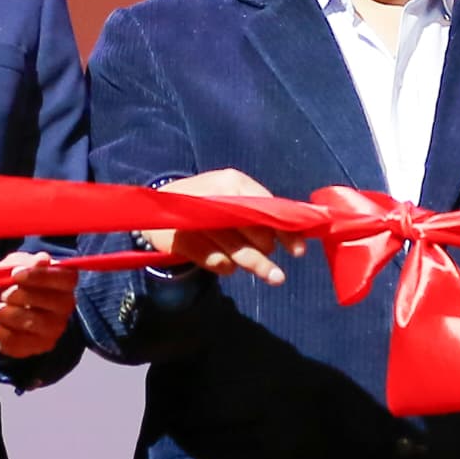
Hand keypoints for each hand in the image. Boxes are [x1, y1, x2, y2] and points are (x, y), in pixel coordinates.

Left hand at [0, 251, 75, 357]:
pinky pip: (16, 341)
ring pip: (30, 323)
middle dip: (18, 295)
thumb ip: (29, 261)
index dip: (39, 276)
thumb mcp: (18, 264)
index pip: (64, 279)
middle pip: (49, 302)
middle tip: (2, 293)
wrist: (3, 306)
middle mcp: (65, 307)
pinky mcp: (37, 347)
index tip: (15, 274)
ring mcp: (53, 330)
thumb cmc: (14, 281)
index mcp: (65, 283)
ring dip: (5, 313)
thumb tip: (43, 260)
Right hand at [134, 166, 290, 286]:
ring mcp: (197, 219)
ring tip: (274, 276)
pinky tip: (228, 265)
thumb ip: (260, 211)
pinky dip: (227, 267)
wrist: (160, 206)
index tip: (299, 251)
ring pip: (238, 250)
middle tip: (271, 258)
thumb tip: (295, 233)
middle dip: (267, 249)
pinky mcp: (182, 239)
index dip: (286, 231)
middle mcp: (216, 196)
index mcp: (232, 182)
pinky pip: (216, 261)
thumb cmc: (209, 203)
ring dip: (258, 265)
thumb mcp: (233, 197)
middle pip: (255, 231)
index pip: (267, 208)